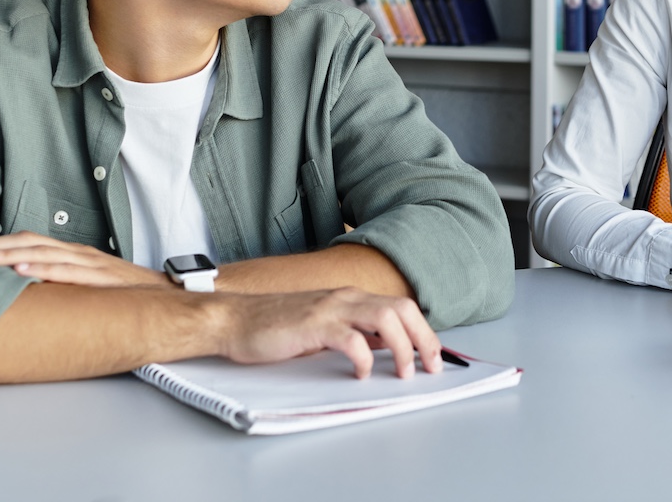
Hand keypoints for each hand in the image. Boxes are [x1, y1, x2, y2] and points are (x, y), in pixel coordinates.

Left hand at [0, 232, 169, 287]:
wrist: (164, 293)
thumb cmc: (126, 290)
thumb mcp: (92, 280)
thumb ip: (67, 279)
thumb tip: (34, 286)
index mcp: (76, 252)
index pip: (33, 240)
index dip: (5, 243)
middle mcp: (80, 253)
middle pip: (33, 242)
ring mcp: (90, 263)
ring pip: (44, 253)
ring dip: (11, 254)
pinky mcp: (99, 277)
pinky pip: (66, 271)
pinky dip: (42, 268)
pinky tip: (22, 269)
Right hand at [219, 286, 442, 379]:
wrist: (237, 319)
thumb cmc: (277, 326)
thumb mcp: (325, 327)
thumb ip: (354, 331)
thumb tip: (385, 347)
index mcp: (351, 297)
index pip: (400, 308)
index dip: (423, 331)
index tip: (434, 355)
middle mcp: (347, 297)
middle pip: (401, 309)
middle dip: (424, 338)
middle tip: (431, 366)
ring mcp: (331, 308)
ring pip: (385, 318)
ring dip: (402, 347)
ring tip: (403, 372)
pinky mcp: (314, 325)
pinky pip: (351, 338)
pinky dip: (364, 357)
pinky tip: (361, 372)